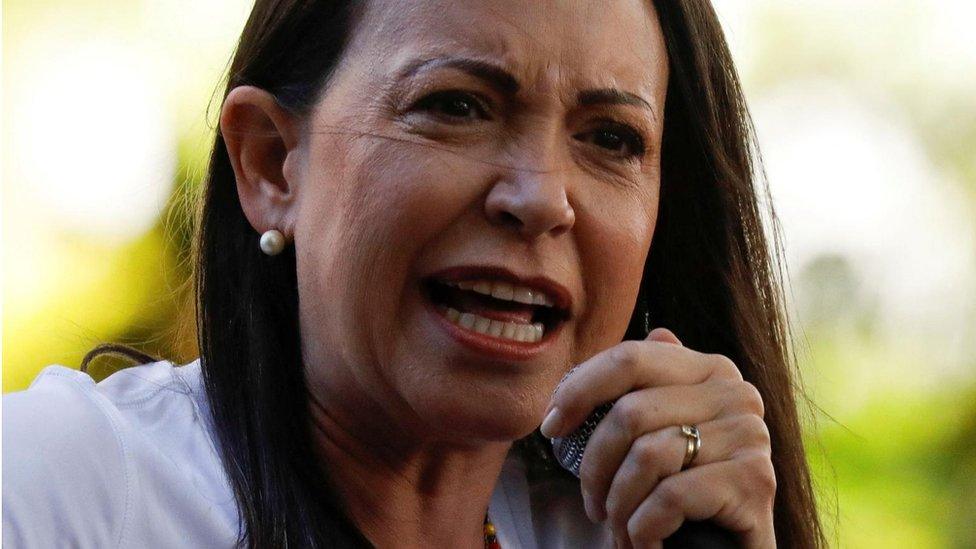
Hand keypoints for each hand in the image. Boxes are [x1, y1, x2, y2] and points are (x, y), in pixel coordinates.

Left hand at [540, 328, 775, 547]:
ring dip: (619, 505)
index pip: (631, 359)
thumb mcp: (666, 433)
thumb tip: (659, 332)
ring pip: (647, 456)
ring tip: (620, 528)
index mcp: (711, 369)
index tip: (551, 428)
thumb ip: (658, 385)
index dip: (579, 390)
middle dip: (595, 467)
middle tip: (592, 505)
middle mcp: (737, 393)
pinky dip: (643, 528)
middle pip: (631, 412)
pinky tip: (646, 542)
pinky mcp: (755, 481)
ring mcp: (750, 435)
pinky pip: (670, 496)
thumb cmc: (687, 496)